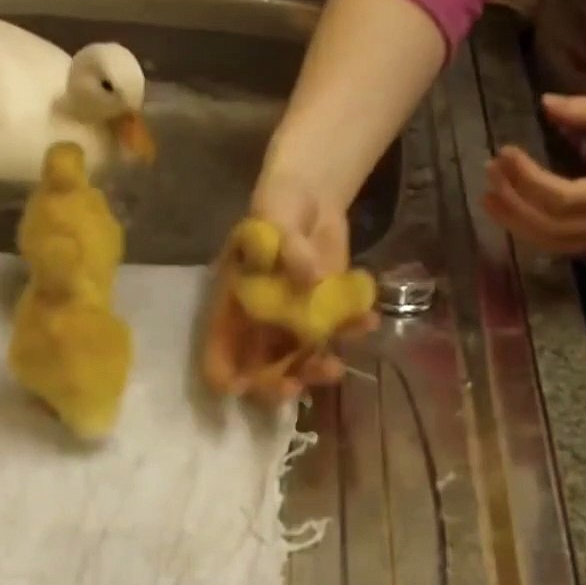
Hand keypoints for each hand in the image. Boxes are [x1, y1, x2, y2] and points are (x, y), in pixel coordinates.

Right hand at [201, 173, 377, 405]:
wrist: (311, 196)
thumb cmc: (277, 206)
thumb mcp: (274, 218)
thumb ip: (289, 247)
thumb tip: (311, 280)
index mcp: (232, 302)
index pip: (217, 348)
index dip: (223, 373)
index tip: (241, 386)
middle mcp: (258, 320)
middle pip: (258, 368)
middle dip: (275, 386)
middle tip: (297, 387)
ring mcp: (292, 321)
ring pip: (298, 362)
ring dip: (315, 371)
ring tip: (338, 367)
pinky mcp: (324, 313)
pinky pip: (335, 335)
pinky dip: (351, 333)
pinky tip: (368, 321)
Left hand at [483, 95, 585, 254]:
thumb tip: (545, 102)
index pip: (562, 199)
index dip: (526, 179)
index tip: (504, 151)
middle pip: (551, 226)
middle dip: (514, 200)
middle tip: (488, 169)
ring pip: (554, 244)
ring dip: (516, 221)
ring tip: (488, 195)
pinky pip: (564, 245)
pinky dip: (533, 231)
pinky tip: (513, 211)